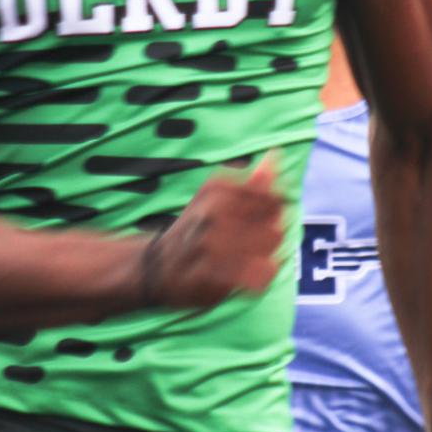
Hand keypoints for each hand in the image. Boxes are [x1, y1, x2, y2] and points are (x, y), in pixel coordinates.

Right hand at [150, 160, 284, 308]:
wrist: (155, 266)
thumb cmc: (195, 229)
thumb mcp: (216, 198)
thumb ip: (251, 182)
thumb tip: (276, 154)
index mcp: (217, 189)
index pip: (274, 200)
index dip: (272, 217)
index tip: (253, 225)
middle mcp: (213, 211)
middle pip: (276, 226)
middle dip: (268, 238)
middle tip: (246, 245)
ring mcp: (212, 243)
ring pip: (270, 249)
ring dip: (263, 257)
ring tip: (244, 260)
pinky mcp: (213, 274)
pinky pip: (261, 274)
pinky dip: (259, 277)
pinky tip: (245, 277)